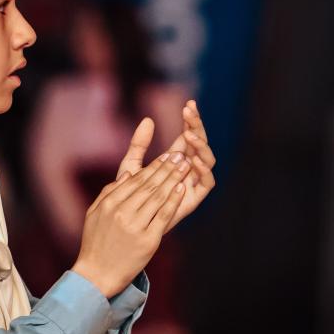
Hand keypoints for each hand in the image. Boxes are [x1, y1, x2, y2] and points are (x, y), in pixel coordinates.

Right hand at [73, 152, 189, 296]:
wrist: (97, 275)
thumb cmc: (95, 243)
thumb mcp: (94, 214)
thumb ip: (110, 192)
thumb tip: (128, 175)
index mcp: (109, 204)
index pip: (136, 180)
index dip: (153, 166)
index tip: (166, 156)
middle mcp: (122, 212)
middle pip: (149, 185)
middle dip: (166, 168)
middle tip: (180, 155)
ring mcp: (136, 226)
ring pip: (158, 197)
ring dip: (173, 179)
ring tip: (184, 166)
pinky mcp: (148, 240)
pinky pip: (163, 216)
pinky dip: (173, 201)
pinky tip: (180, 188)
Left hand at [115, 102, 214, 230]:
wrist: (125, 228)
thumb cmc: (127, 198)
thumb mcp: (131, 166)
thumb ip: (139, 145)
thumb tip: (149, 120)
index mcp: (174, 159)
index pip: (187, 135)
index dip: (190, 120)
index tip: (188, 104)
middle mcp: (187, 170)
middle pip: (199, 144)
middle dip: (197, 127)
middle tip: (191, 112)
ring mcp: (192, 184)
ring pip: (207, 160)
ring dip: (201, 145)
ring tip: (190, 134)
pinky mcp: (194, 199)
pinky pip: (207, 183)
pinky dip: (204, 170)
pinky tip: (194, 158)